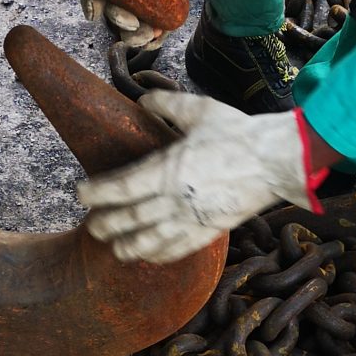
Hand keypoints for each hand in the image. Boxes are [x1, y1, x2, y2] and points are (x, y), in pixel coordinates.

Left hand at [77, 91, 314, 262]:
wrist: (275, 161)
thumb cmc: (238, 133)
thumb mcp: (199, 110)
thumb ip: (166, 105)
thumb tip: (142, 100)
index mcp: (167, 170)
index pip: (120, 188)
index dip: (96, 194)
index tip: (81, 194)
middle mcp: (174, 199)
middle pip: (128, 220)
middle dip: (105, 225)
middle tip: (92, 226)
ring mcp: (192, 219)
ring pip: (149, 242)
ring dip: (127, 247)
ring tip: (115, 248)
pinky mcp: (209, 231)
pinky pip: (177, 250)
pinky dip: (159, 255)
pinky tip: (148, 255)